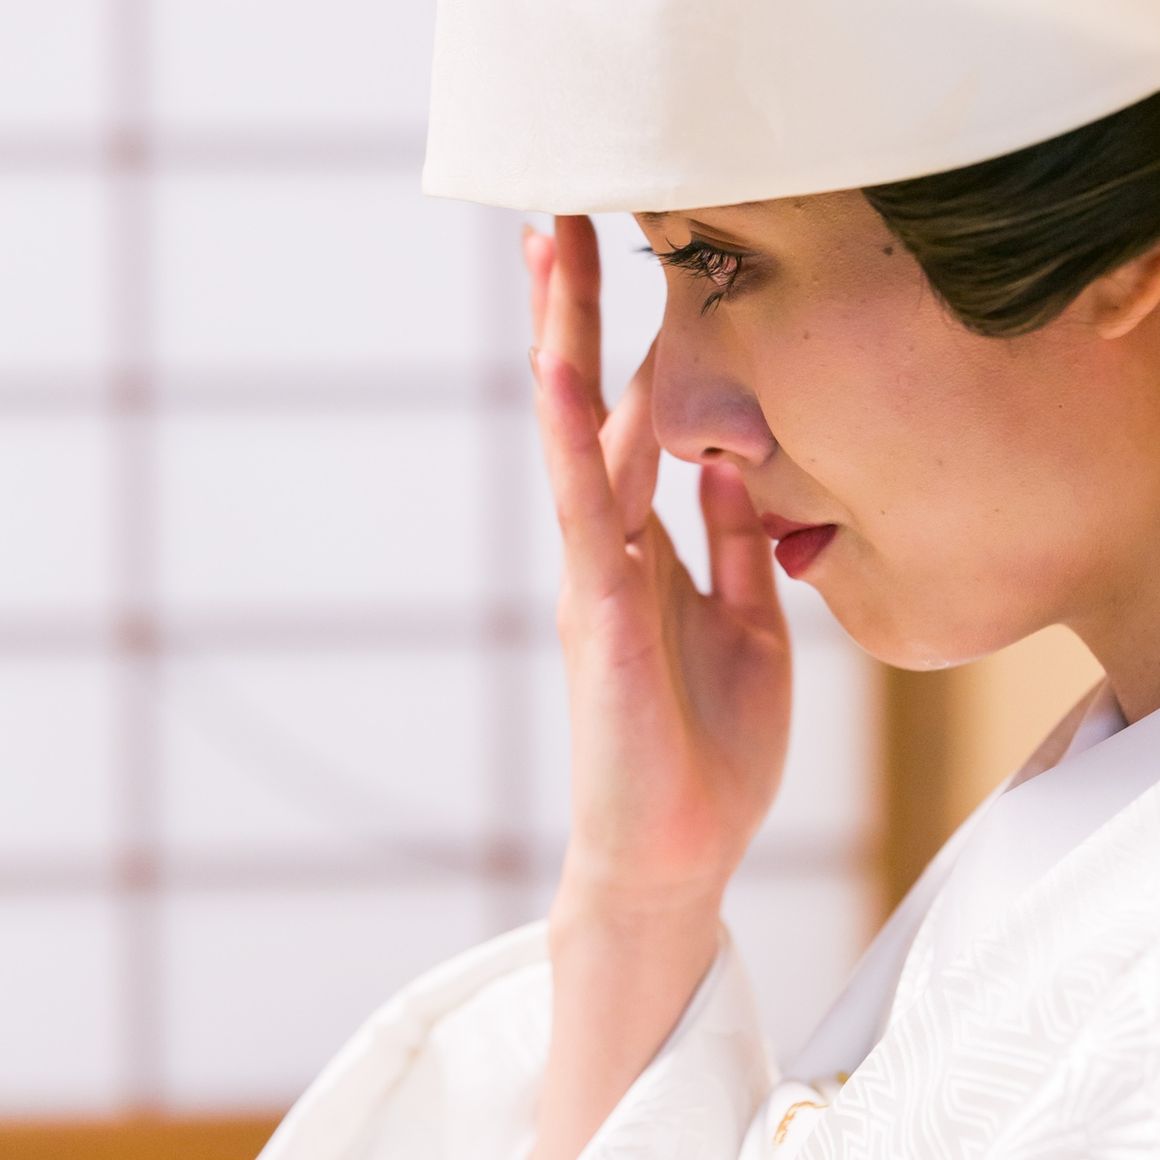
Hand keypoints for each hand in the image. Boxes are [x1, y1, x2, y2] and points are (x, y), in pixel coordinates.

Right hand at [523, 216, 792, 911]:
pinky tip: (558, 365)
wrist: (677, 853)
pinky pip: (582, 508)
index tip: (640, 274)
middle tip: (558, 217)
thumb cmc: (709, 752)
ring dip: (562, 337)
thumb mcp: (749, 629)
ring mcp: (596, 576)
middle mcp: (612, 551)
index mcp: (651, 555)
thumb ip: (736, 546)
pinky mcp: (595, 612)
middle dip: (576, 313)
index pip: (637, 431)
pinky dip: (569, 435)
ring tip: (546, 242)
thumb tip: (739, 465)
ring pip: (573, 436)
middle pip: (592, 409)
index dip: (638, 352)